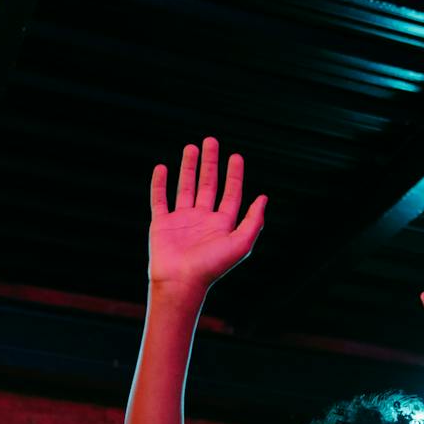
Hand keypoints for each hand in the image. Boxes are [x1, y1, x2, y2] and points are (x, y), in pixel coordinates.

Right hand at [148, 137, 267, 291]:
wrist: (181, 282)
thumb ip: (253, 221)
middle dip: (211, 163)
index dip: (234, 175)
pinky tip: (162, 168)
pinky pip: (159, 199)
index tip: (236, 156)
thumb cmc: (212, 267)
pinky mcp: (162, 224)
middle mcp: (202, 220)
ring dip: (188, 167)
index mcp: (221, 225)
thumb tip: (264, 197)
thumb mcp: (240, 244)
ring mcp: (181, 220)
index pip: (230, 194)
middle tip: (211, 141)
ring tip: (191, 147)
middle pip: (208, 184)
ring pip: (185, 187)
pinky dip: (159, 183)